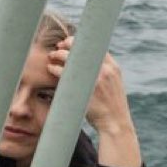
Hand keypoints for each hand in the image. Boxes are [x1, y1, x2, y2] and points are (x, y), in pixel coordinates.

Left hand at [48, 37, 141, 166]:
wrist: (115, 123)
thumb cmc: (111, 107)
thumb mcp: (113, 85)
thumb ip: (104, 73)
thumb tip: (88, 63)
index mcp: (113, 67)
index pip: (94, 46)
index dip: (79, 43)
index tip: (69, 45)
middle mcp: (106, 69)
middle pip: (82, 47)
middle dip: (67, 44)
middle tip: (57, 48)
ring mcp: (95, 77)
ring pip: (70, 56)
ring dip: (58, 55)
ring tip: (51, 58)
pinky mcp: (83, 87)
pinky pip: (63, 71)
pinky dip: (54, 68)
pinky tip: (51, 69)